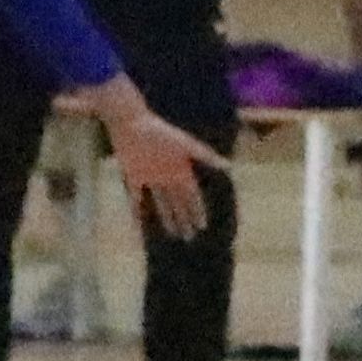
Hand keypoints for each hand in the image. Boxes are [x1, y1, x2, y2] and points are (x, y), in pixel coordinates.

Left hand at [88, 84, 227, 234]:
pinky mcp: (133, 177)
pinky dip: (138, 213)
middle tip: (190, 237)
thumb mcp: (185, 145)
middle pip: (178, 203)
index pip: (192, 196)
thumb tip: (230, 166)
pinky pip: (136, 200)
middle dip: (185, 219)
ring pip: (161, 204)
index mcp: (180, 170)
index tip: (203, 226)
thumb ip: (206, 156)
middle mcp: (167, 176)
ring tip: (174, 233)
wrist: (131, 123)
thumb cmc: (160, 132)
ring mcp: (150, 178)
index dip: (198, 211)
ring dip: (168, 219)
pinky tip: (140, 228)